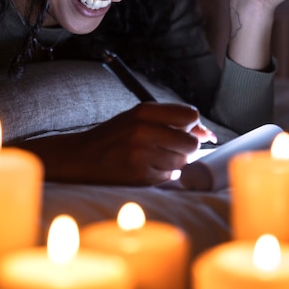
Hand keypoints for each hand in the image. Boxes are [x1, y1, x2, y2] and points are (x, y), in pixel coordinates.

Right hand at [37, 102, 215, 185]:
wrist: (80, 158)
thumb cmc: (114, 137)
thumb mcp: (137, 118)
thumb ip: (171, 120)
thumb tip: (208, 133)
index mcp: (144, 111)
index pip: (190, 115)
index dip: (191, 125)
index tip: (183, 130)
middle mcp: (143, 131)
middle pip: (191, 142)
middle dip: (186, 147)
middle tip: (170, 148)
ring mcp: (142, 155)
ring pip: (183, 161)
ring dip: (175, 162)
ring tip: (153, 157)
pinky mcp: (140, 176)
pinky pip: (170, 176)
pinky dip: (164, 174)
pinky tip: (146, 168)